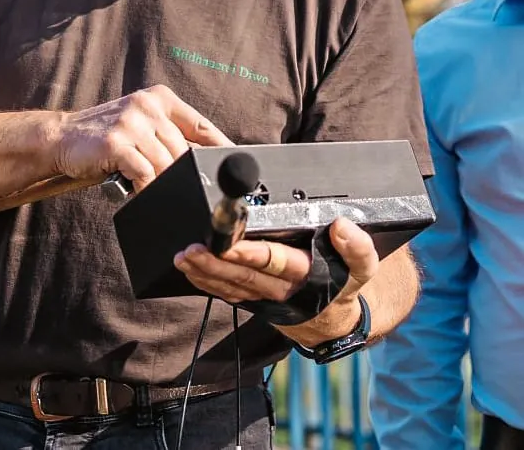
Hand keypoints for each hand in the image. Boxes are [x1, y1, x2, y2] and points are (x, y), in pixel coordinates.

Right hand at [51, 85, 231, 191]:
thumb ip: (170, 135)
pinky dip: (145, 187)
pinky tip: (138, 191)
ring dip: (162, 184)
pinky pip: (144, 173)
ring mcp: (132, 122)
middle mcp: (148, 106)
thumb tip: (204, 160)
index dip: (220, 148)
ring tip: (155, 191)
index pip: (202, 125)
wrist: (61, 137)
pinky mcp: (117, 142)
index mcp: (160, 99)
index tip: (236, 166)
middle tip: (186, 193)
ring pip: (166, 165)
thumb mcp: (141, 125)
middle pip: (184, 151)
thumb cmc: (106, 138)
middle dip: (184, 176)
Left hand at [173, 217, 378, 346]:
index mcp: (306, 276)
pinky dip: (206, 282)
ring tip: (184, 257)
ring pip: (231, 286)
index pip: (275, 262)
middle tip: (192, 249)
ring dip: (205, 273)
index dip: (250, 253)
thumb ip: (357, 248)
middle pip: (244, 276)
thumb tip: (341, 226)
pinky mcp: (253, 301)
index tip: (228, 243)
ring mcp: (264, 299)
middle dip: (216, 263)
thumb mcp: (364, 267)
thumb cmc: (345, 283)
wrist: (334, 322)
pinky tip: (189, 269)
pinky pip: (227, 294)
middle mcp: (282, 290)